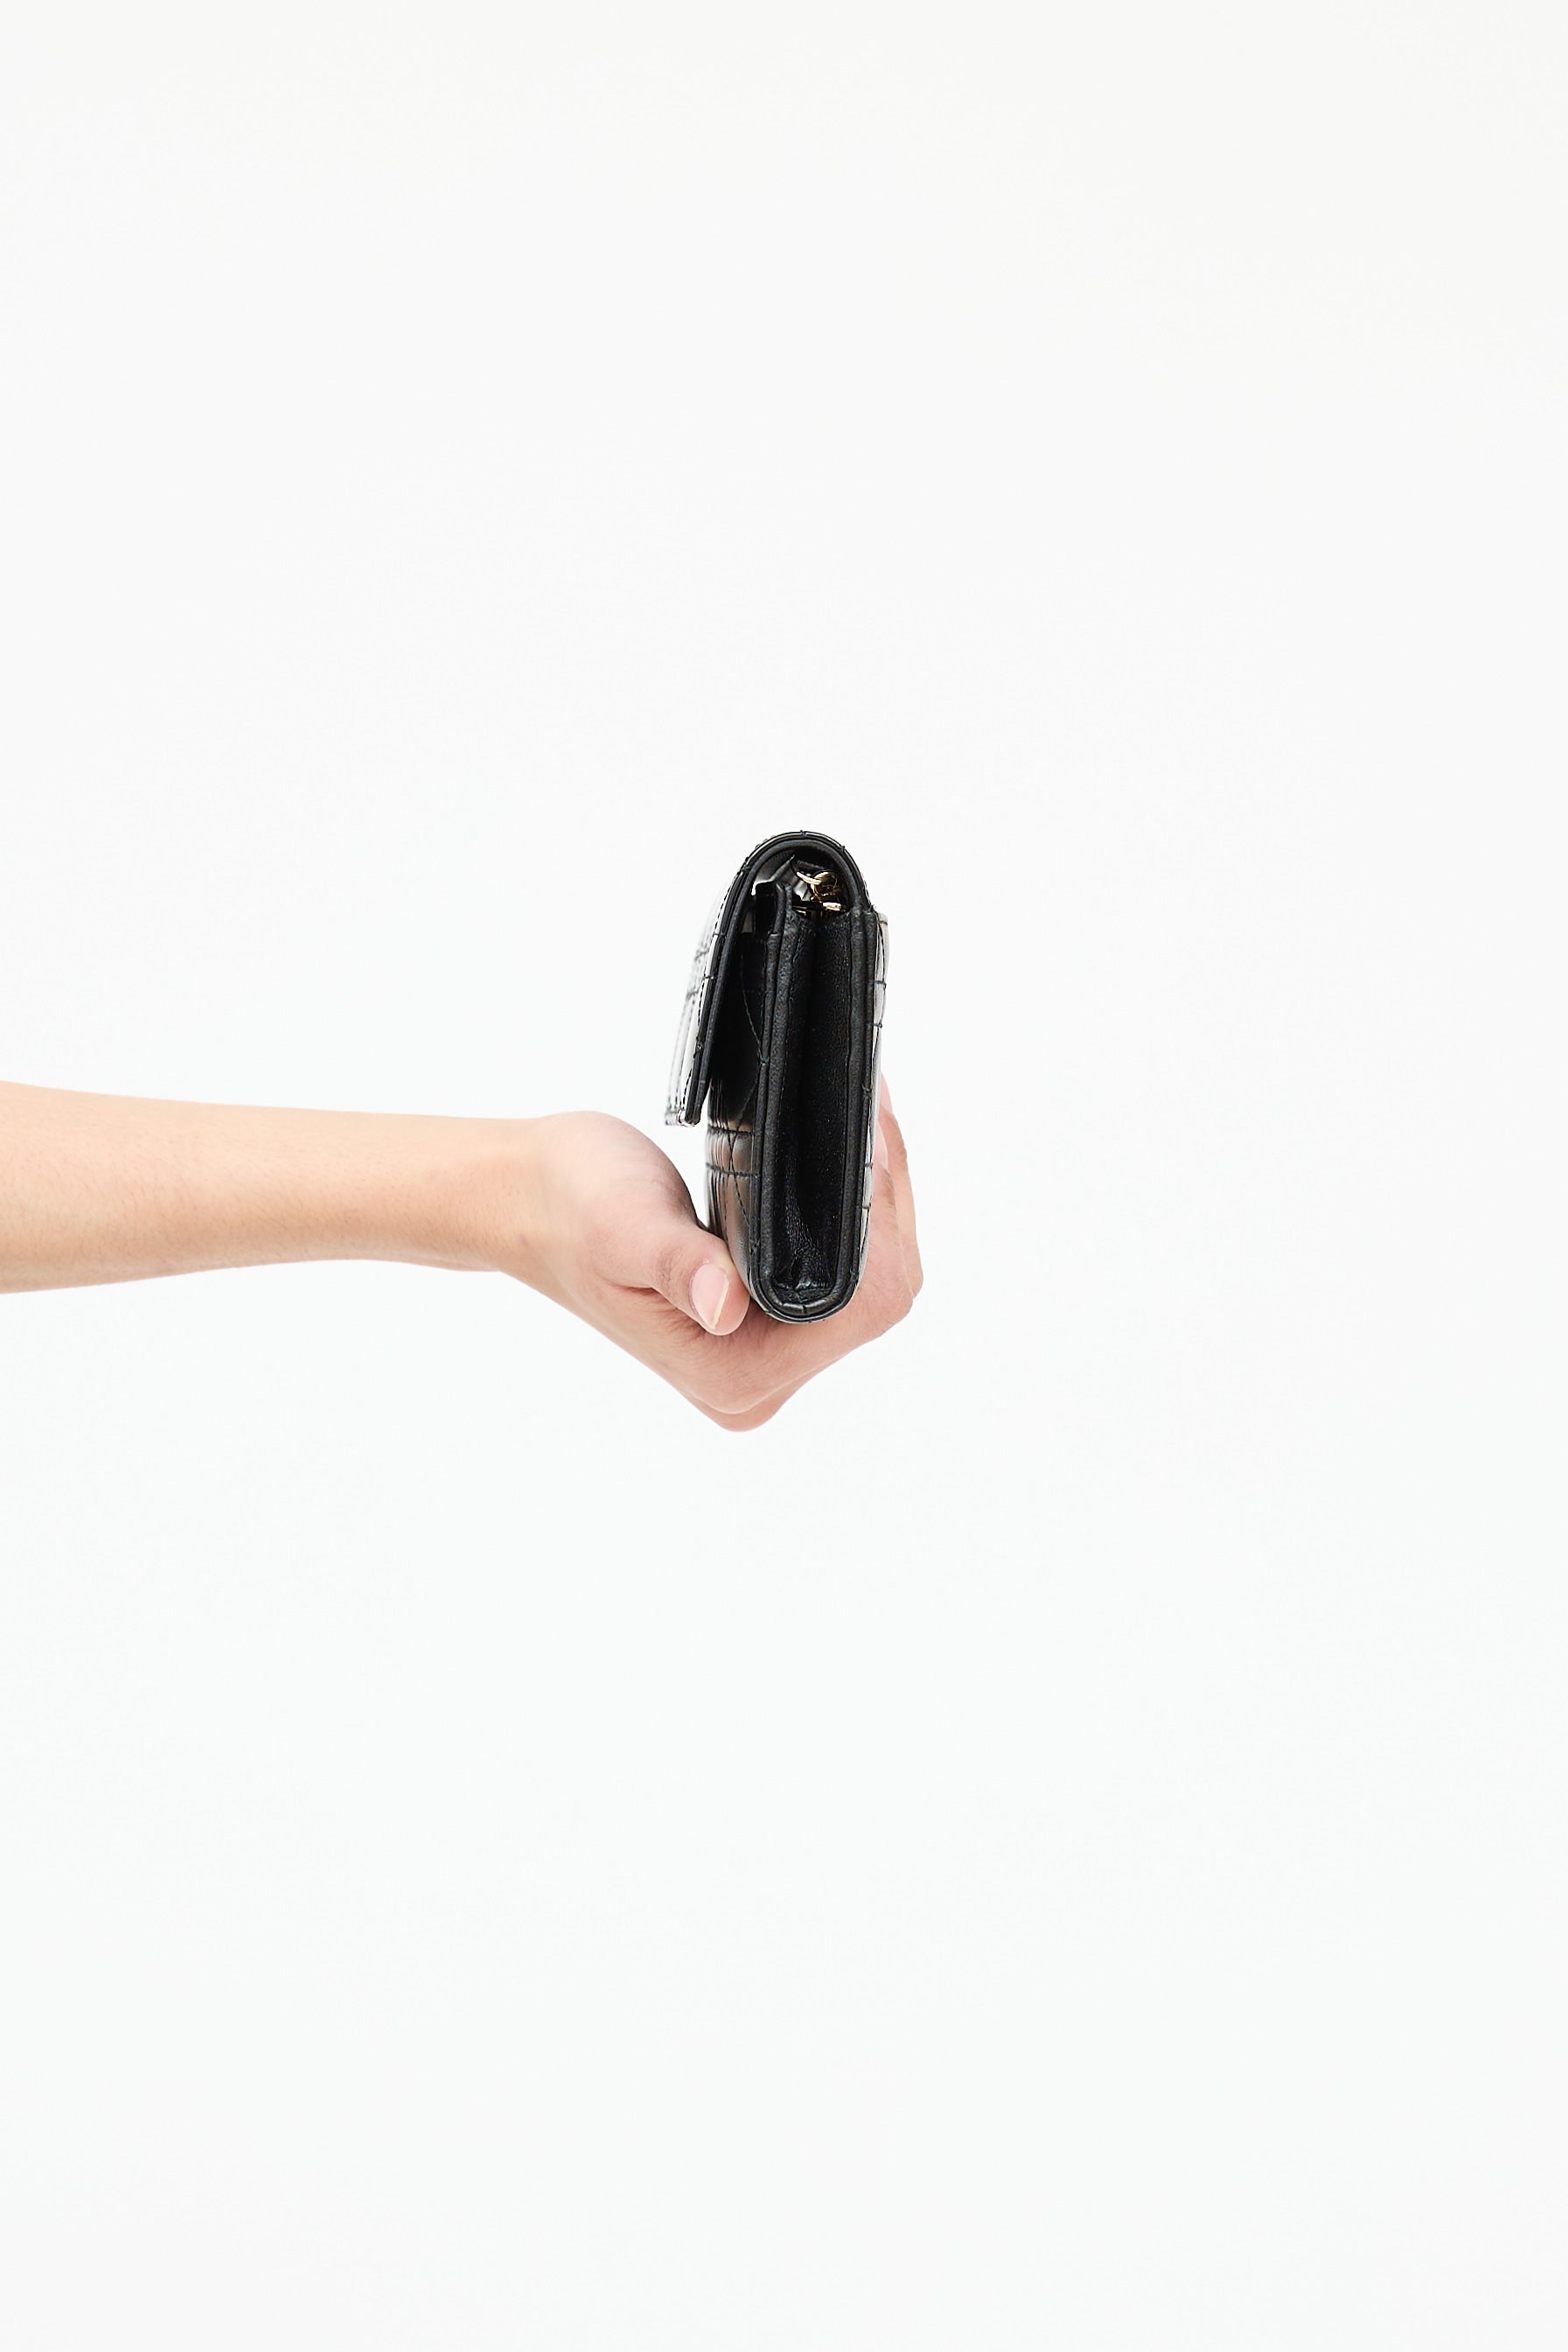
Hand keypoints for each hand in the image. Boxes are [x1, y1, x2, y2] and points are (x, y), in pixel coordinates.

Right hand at [498, 1078, 920, 1429]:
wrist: (527, 1199)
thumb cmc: (568, 1208)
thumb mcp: (626, 1229)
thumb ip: (681, 1266)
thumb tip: (725, 1305)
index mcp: (731, 1377)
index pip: (862, 1312)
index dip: (883, 1230)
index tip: (872, 1147)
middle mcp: (755, 1385)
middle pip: (877, 1302)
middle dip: (889, 1210)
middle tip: (873, 1120)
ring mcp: (761, 1358)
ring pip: (866, 1286)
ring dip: (876, 1209)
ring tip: (865, 1129)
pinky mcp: (763, 1324)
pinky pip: (836, 1275)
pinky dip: (851, 1218)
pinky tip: (847, 1163)